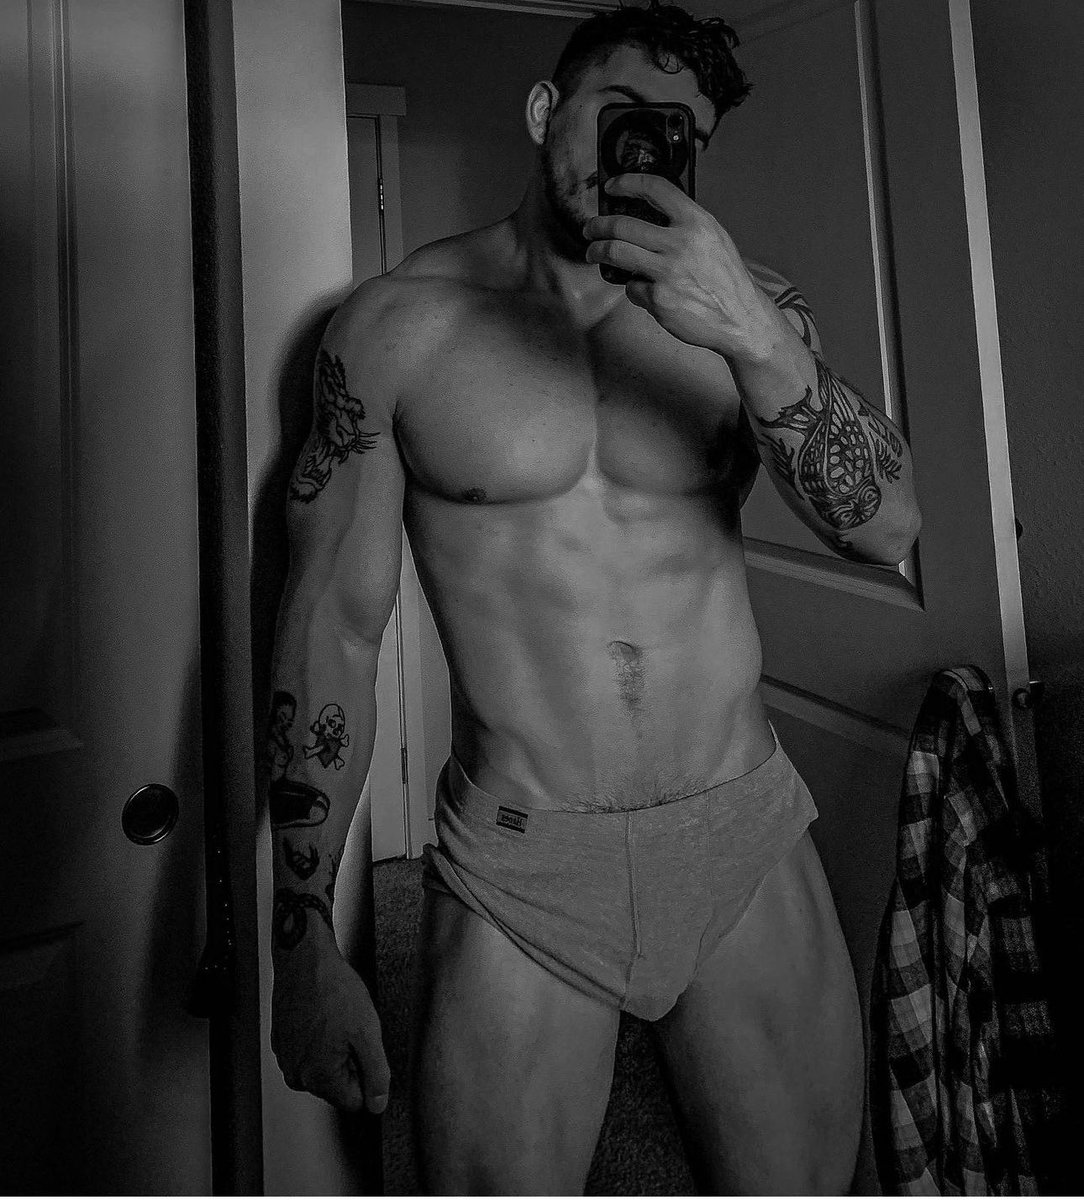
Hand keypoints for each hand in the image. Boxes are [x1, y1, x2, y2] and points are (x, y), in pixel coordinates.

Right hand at [271, 945, 389, 1113]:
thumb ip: (376, 1074)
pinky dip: (320, 1036)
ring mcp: (286, 1057)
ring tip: (336, 1018)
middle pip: (337, 1084)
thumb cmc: (333, 989)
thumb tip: (377, 1104)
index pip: (354, 1101)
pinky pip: (310, 1050)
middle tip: (350, 1028)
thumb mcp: (368, 1033)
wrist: (305, 958)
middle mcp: (295, 1073)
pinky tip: (323, 1012)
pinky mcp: (282, 1040)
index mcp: (317, 1077)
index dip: (366, 1073)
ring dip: (336, 1047)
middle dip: (350, 1060)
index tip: (362, 1045)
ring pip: (324, 1066)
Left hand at [583, 174, 784, 362]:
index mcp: (696, 222)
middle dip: (598, 226)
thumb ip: (685, 225)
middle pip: (622, 225)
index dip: (626, 183)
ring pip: (616, 253)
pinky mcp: (659, 299)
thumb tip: (651, 218)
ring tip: (594, 253)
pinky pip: (632, 288)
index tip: (611, 187)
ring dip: (598, 251)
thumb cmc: (726, 281)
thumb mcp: (714, 239)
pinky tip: (648, 291)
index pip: (655, 188)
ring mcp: (667, 272)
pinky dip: (635, 289)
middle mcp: (680, 243)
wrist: (741, 318)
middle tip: (590, 229)